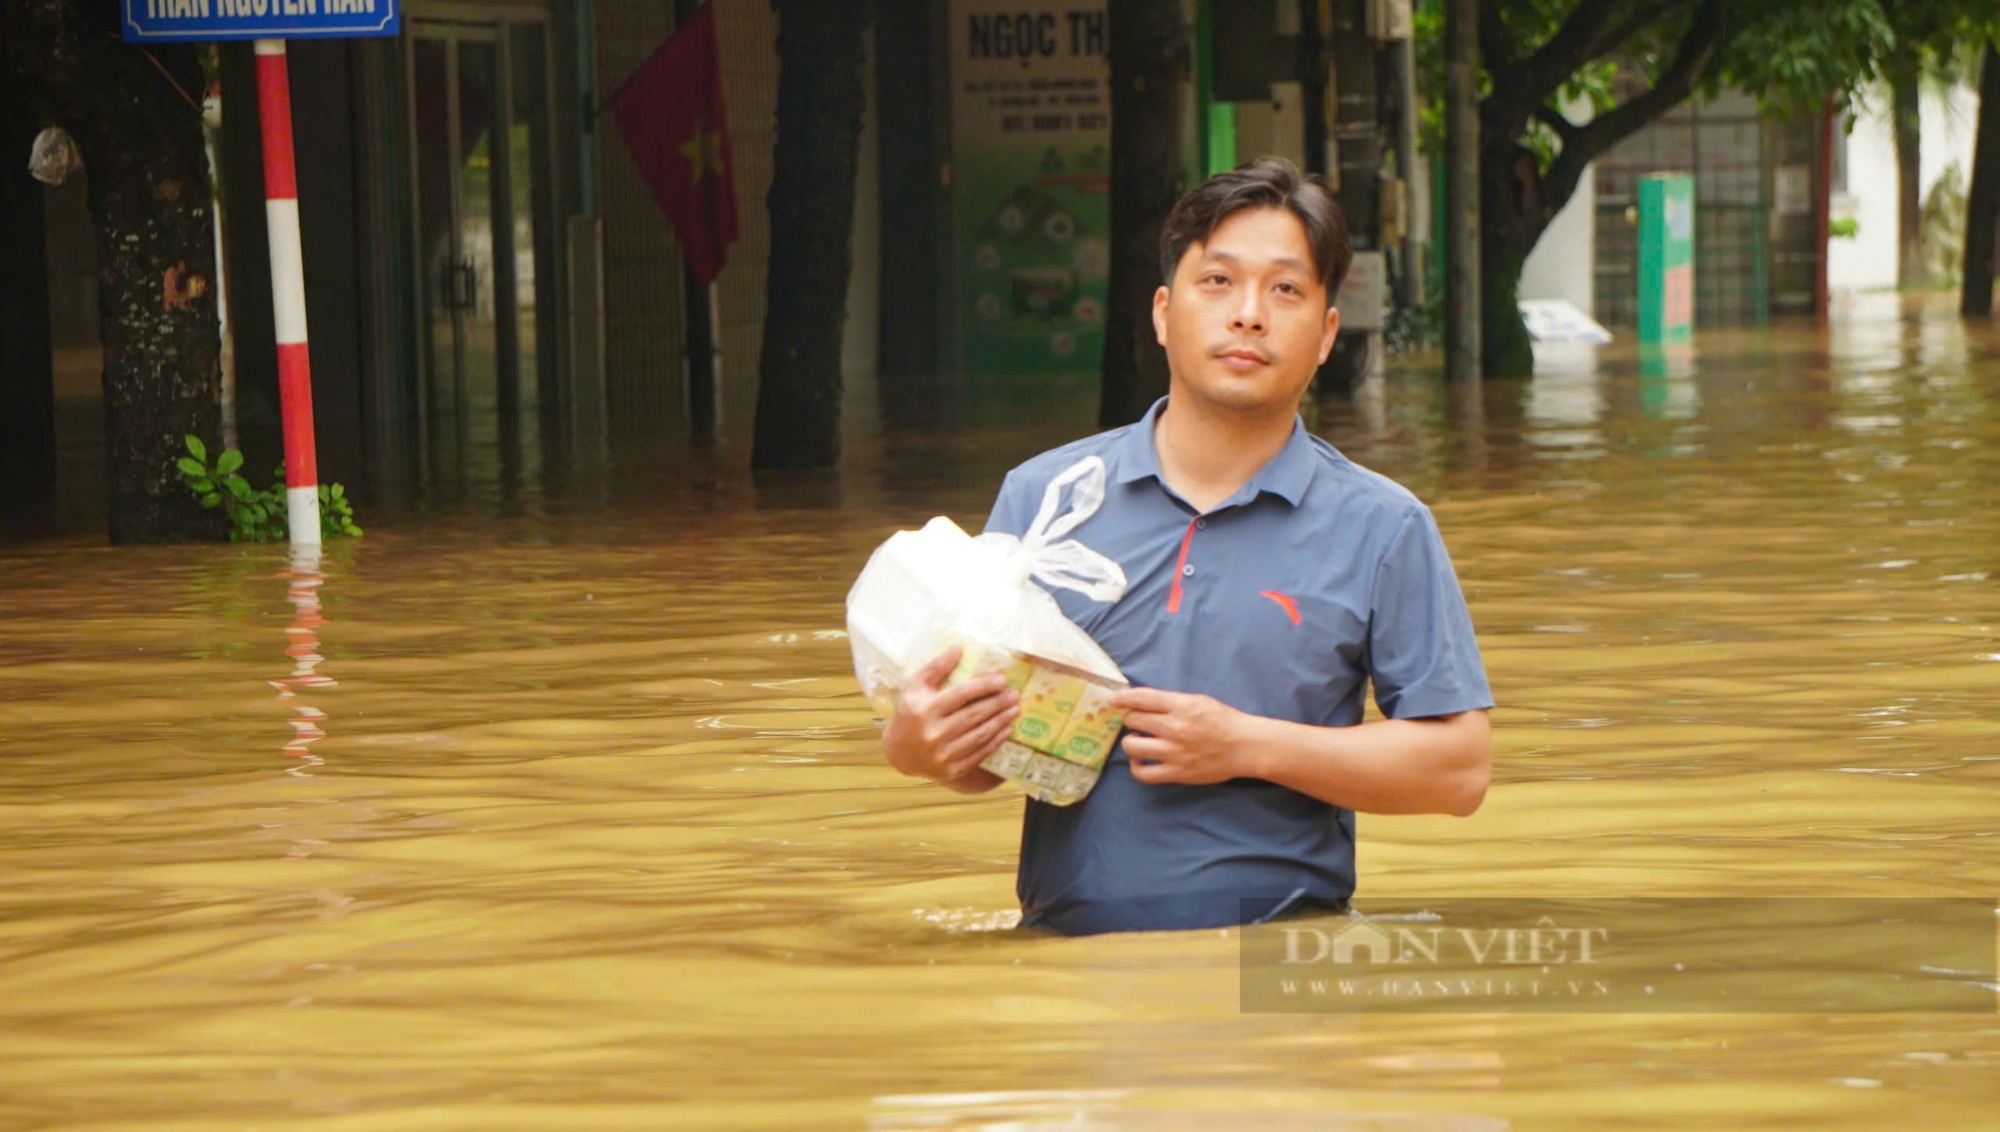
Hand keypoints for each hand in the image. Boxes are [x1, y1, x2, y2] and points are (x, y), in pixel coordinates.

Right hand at [882, 646, 1020, 783]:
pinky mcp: (952, 770)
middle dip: (998, 703)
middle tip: (1015, 694)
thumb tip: (958, 648)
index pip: (960, 694)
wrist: (900, 753)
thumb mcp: (915, 687)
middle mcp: (933, 733)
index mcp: (924, 710)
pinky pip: (979, 753)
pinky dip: (995, 741)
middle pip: (974, 715)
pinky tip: (1006, 729)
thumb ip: (935, 667)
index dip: (983, 686)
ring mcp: (943, 755)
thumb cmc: (910, 713)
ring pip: (980, 735)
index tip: (1002, 679)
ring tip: (1015, 709)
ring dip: (1001, 721)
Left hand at [1109, 686, 1254, 785]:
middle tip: (1136, 722)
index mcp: (1180, 705)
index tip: (1112, 700)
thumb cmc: (1223, 721)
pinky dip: (1136, 767)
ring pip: (1132, 746)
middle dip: (1130, 719)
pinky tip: (1140, 761)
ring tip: (1138, 740)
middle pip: (1133, 720)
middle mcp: (1174, 727)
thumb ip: (1171, 701)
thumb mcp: (1198, 700)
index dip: (1122, 698)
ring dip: (1130, 741)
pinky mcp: (1177, 773)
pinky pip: (1143, 773)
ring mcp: (1174, 752)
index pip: (1141, 698)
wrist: (1245, 746)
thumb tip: (1143, 702)